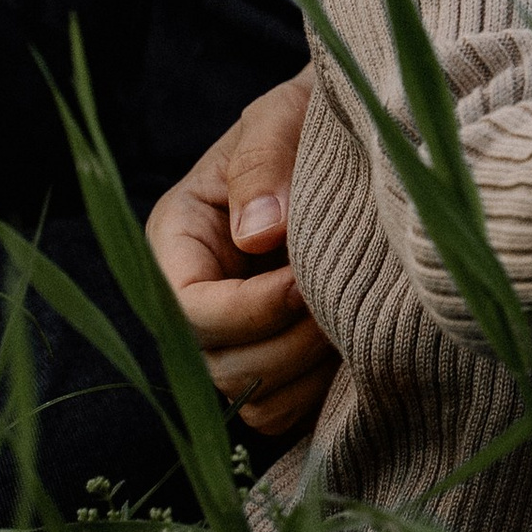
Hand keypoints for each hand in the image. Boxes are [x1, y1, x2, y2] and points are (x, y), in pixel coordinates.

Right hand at [145, 69, 339, 439]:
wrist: (350, 142)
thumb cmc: (307, 120)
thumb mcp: (282, 116)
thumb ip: (265, 161)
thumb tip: (258, 233)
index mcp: (177, 240)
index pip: (188, 308)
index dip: (247, 309)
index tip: (305, 282)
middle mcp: (194, 300)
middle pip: (217, 366)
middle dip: (285, 344)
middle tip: (342, 299)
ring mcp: (232, 340)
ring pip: (251, 401)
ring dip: (307, 371)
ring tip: (350, 314)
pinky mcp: (272, 366)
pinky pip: (283, 414)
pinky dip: (317, 393)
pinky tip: (354, 341)